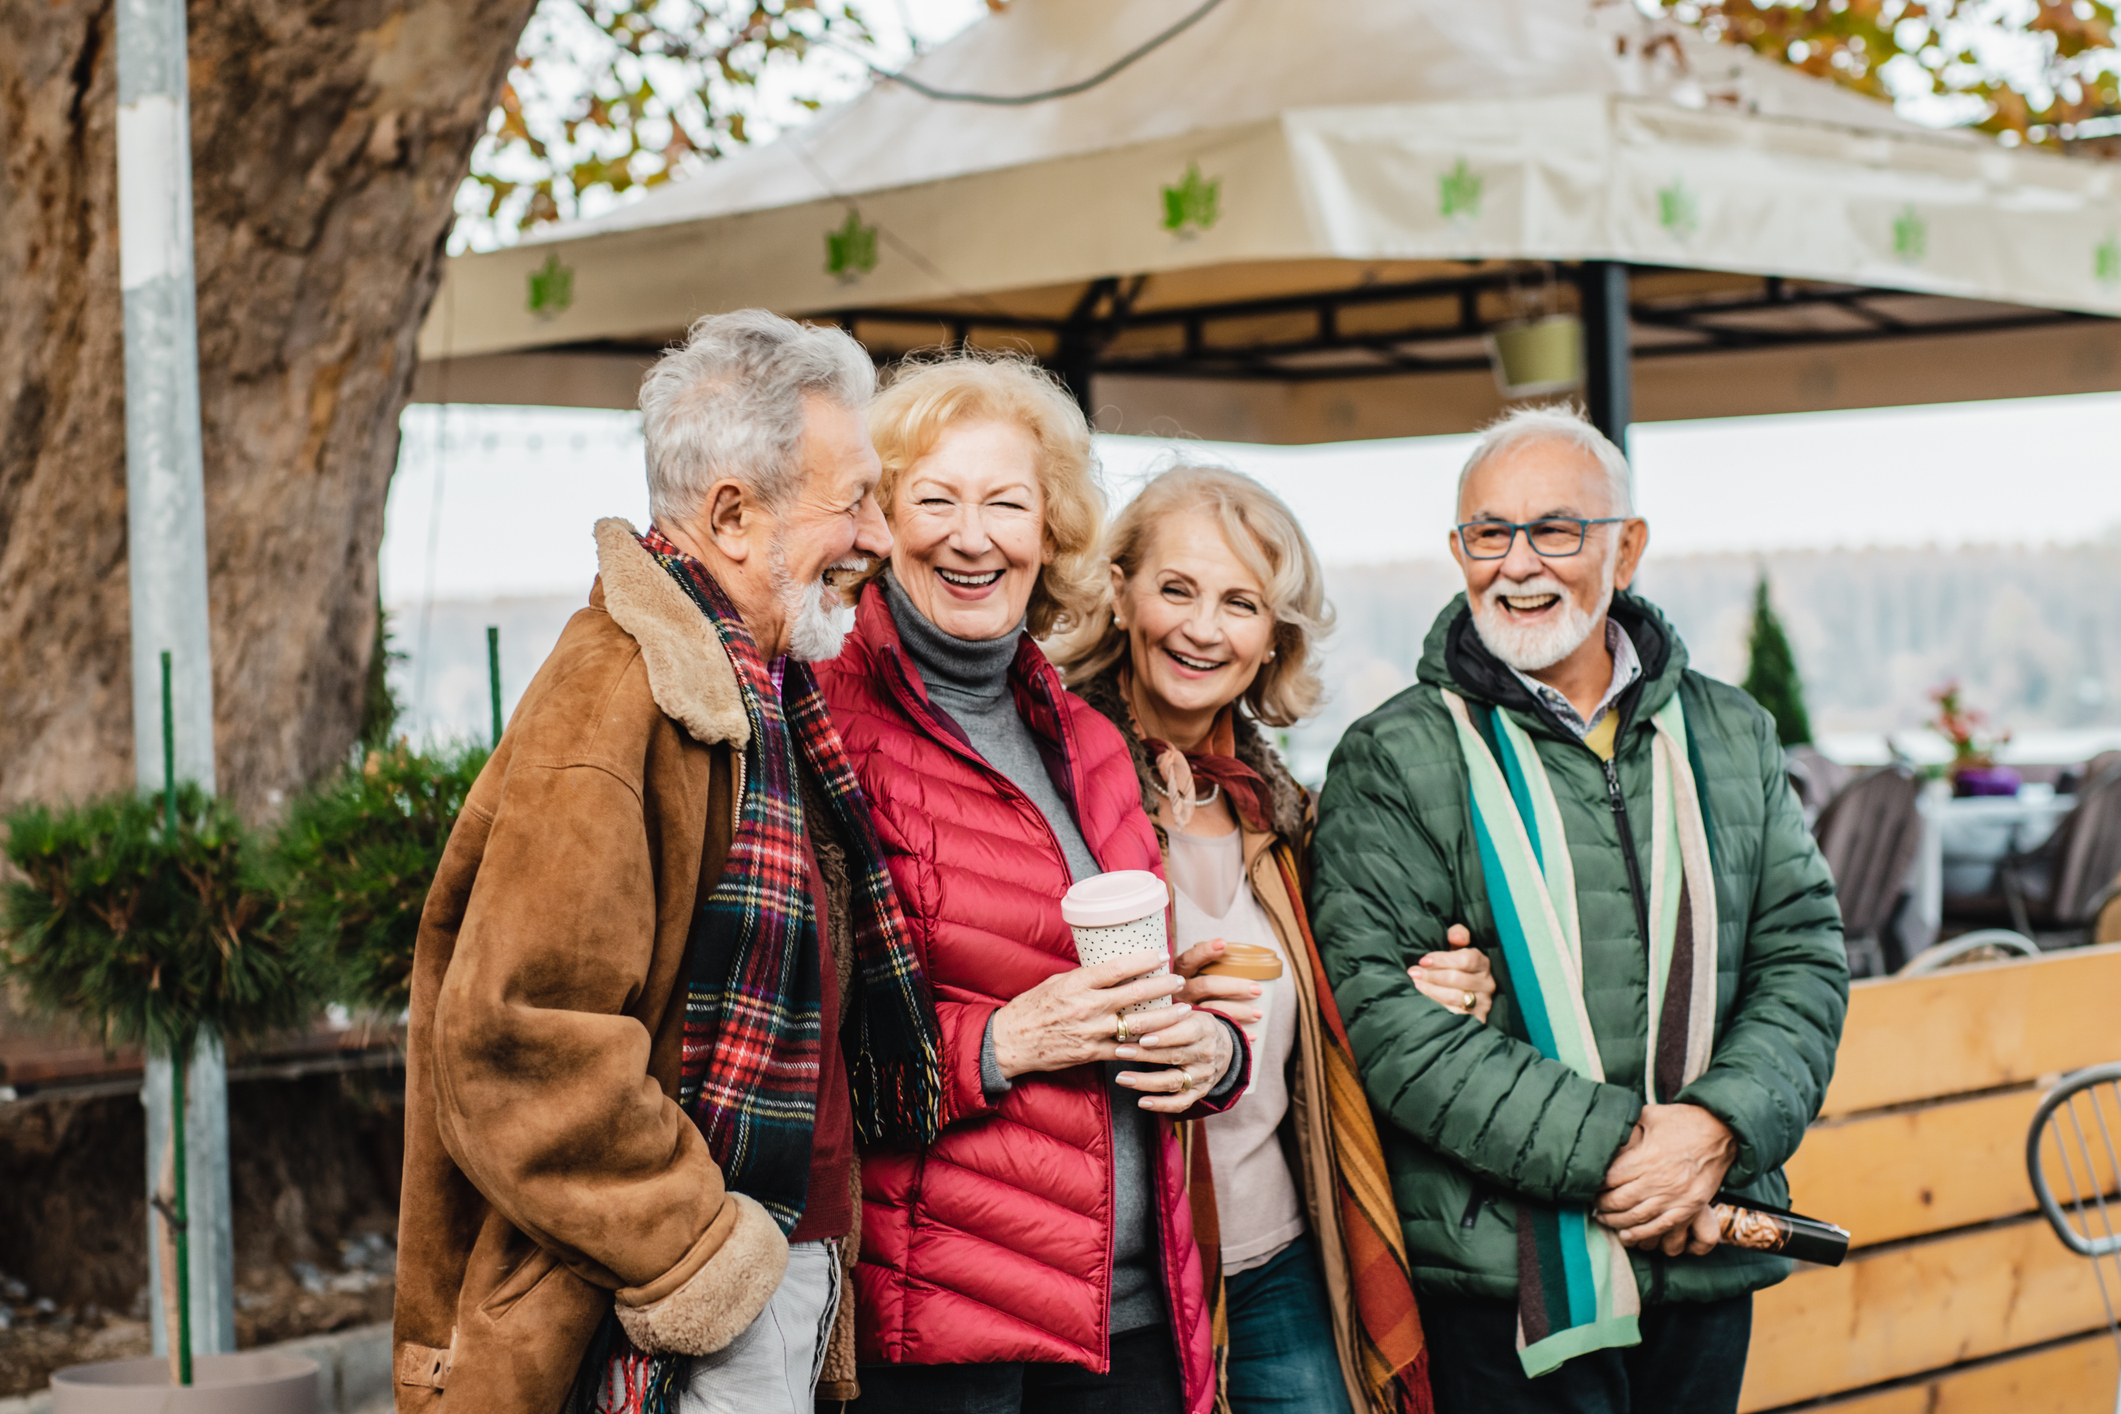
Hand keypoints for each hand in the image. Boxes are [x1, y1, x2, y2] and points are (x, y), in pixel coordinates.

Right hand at [989, 952, 1185, 1079]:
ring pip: (1138, 1025)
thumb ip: (1085, 978)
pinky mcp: (1092, 1054)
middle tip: (1179, 980)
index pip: (1119, 968)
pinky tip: (1162, 1038)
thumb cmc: (1032, 1007)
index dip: (1144, 961)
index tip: (1161, 955)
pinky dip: (1145, 1043)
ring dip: (1165, 1017)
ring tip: (1183, 1009)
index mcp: (1077, 984)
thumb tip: (1111, 970)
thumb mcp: (1056, 982)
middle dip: (1163, 986)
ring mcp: (1092, 1032)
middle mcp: (1088, 1007)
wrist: (1012, 1042)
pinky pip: (1126, 1049)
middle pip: (1135, 995)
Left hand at [1113, 1003, 1236, 1114]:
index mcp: (1204, 1029)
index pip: (1185, 1032)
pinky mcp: (1199, 1093)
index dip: (1164, 1036)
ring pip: (1174, 1081)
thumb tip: (1135, 1009)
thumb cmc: (1195, 1026)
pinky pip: (1180, 1103)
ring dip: (1146, 1081)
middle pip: (1175, 1056)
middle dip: (1145, 1055)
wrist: (1225, 1049)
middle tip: (1120, 1051)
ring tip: (1122, 1078)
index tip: (1141, 1037)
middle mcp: (1206, 1054)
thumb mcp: (1188, 1014)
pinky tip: (1142, 1102)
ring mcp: (1203, 1076)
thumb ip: (1167, 1013)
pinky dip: (1161, 1105)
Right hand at [1172, 938, 1262, 1027]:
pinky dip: (1237, 1033)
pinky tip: (1253, 1034)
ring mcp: (1183, 1012)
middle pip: (1206, 986)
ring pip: (1211, 1010)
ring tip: (1259, 1013)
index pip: (1188, 960)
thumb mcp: (1188, 978)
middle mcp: (1178, 992)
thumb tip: (1233, 952)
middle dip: (1234, 986)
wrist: (1166, 1029)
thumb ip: (1204, 969)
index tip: (1223, 944)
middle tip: (1257, 990)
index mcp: (1178, 974)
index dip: (1204, 952)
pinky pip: (1216, 1032)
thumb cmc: (1187, 994)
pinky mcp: (1190, 1031)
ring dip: (1239, 1011)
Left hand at [1407, 925, 1494, 1022]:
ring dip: (1432, 991)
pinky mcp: (1477, 1019)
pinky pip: (1455, 1014)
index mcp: (1483, 963)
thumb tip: (1456, 936)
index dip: (1442, 960)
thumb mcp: (1457, 948)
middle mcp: (1487, 983)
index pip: (1465, 959)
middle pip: (1457, 979)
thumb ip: (1457, 934)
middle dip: (1432, 976)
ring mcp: (1484, 1002)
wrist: (1466, 993)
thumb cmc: (1456, 966)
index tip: (1423, 960)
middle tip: (1413, 973)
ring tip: (1416, 985)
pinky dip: (1438, 1007)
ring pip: (1455, 997)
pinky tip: (1425, 1001)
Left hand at [1594, 1103, 1736, 1252]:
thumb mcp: (1650, 1115)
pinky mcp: (1689, 1207)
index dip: (1596, 1185)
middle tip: (1594, 1207)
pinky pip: (1661, 1227)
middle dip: (1602, 1206)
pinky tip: (1627, 1234)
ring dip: (1617, 1222)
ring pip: (1638, 1217)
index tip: (1589, 1187)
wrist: (1721, 1132)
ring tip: (1604, 1220)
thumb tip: (1607, 1131)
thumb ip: (1628, 1126)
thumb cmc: (1682, 1121)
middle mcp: (1659, 1180)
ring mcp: (1675, 1197)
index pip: (1611, 1179)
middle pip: (1620, 1200)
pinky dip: (1642, 1234)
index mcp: (1647, 1157)